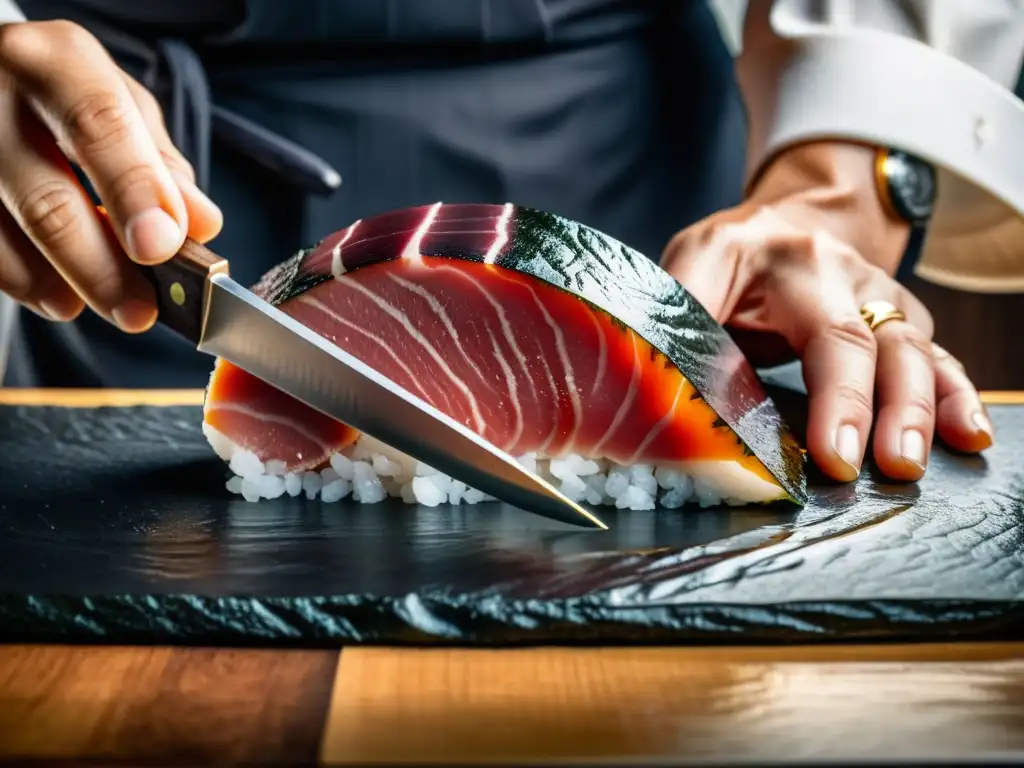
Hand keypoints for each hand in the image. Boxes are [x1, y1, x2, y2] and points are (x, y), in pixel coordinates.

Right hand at [0, 20, 221, 331]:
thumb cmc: (67, 94)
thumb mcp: (123, 107)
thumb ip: (160, 165)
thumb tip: (199, 224)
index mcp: (59, 62)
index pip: (99, 128)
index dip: (134, 192)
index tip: (160, 248)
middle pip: (48, 200)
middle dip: (101, 268)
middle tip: (141, 310)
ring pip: (7, 232)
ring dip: (60, 285)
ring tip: (108, 306)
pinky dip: (24, 281)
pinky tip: (57, 294)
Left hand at [662, 198, 993, 483]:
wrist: (781, 222)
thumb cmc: (724, 261)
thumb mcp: (684, 270)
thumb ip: (671, 318)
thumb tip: (653, 394)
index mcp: (764, 252)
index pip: (801, 322)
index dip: (827, 393)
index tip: (831, 454)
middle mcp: (830, 267)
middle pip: (864, 338)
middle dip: (873, 407)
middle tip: (875, 466)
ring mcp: (872, 290)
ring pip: (909, 346)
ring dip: (918, 408)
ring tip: (910, 464)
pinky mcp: (895, 318)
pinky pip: (933, 356)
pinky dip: (952, 396)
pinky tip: (966, 436)